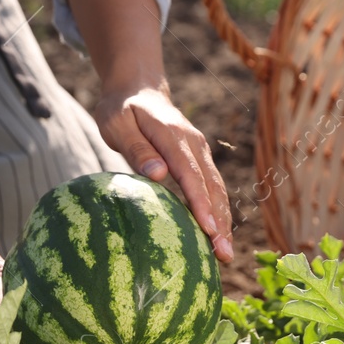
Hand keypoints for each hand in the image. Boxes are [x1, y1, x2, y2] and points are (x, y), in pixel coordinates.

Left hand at [94, 82, 233, 262]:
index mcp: (173, 135)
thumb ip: (136, 149)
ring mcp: (200, 150)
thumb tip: (158, 175)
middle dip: (220, 221)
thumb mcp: (117, 123)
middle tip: (224, 255)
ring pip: (217, 189)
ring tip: (226, 254)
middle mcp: (193, 143)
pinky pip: (212, 186)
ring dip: (224, 221)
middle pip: (212, 186)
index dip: (201, 203)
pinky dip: (218, 211)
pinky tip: (217, 235)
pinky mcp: (199, 158)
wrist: (139, 88)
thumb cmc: (121, 109)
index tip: (209, 229)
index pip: (191, 173)